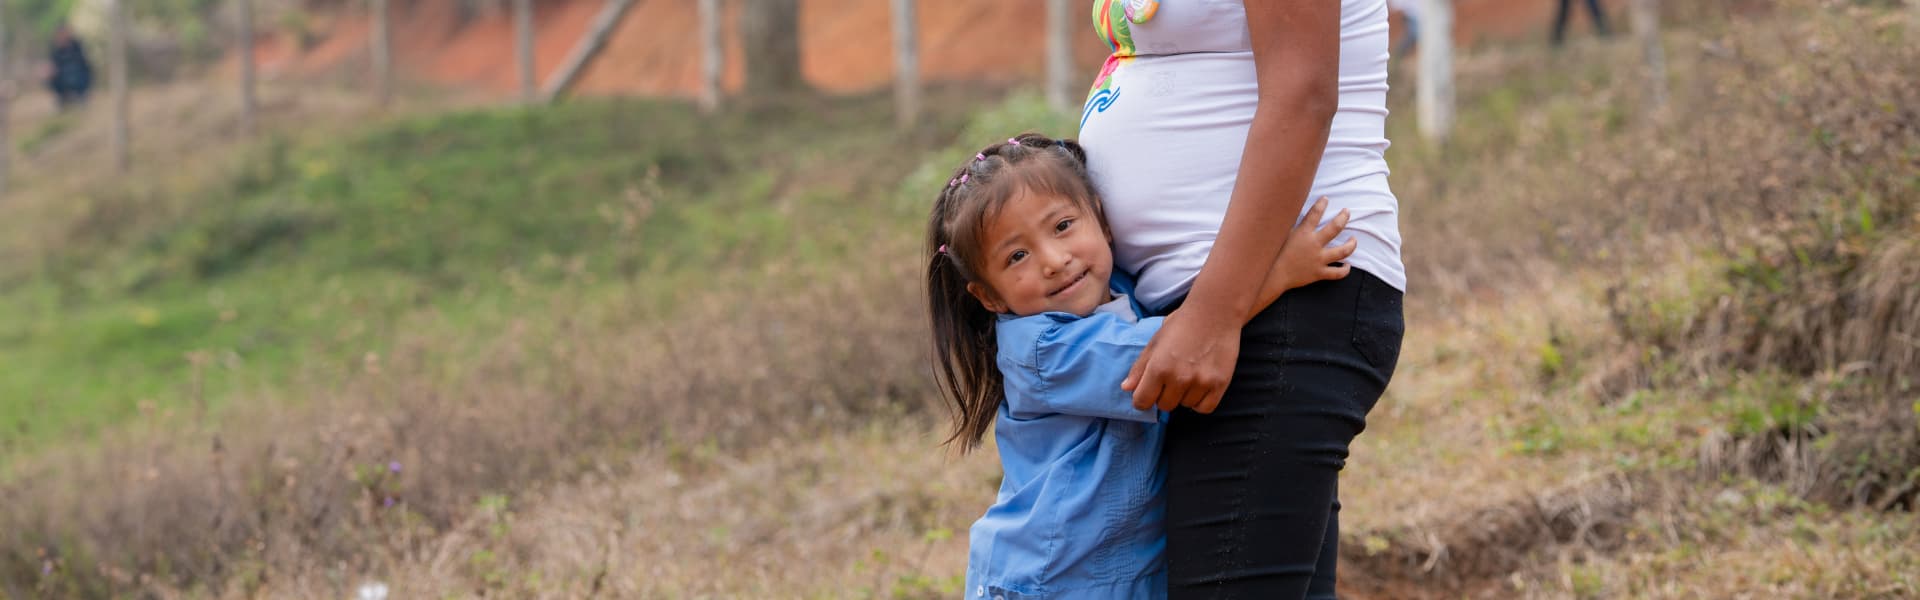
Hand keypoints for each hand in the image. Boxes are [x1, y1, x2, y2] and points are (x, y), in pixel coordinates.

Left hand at [1122, 305, 1240, 413]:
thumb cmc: (1182, 324)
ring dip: (1184, 396)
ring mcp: (1200, 382)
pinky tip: (1199, 385)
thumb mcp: (1155, 342)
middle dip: (1164, 395)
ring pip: (1185, 406)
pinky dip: (1200, 401)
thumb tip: (1126, 388)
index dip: (1142, 399)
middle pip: (1164, 406)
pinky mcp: (1219, 384)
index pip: (1142, 401)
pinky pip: (1204, 408)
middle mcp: (1178, 378)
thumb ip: (1140, 367)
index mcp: (1158, 368)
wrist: (1215, 312)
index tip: (1148, 393)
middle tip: (1172, 377)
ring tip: (1189, 374)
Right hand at [1255, 197, 1355, 309]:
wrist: (1272, 276)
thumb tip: (1287, 212)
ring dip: (1351, 244)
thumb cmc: (1272, 254)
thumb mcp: (1279, 235)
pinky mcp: (1319, 273)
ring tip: (1353, 240)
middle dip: (1343, 217)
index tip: (1325, 199)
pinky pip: (1337, 273)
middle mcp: (1314, 244)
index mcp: (1303, 233)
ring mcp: (1318, 259)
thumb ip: (1287, 225)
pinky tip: (1347, 266)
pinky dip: (1344, 270)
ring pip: (1342, 251)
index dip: (1321, 204)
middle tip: (1346, 212)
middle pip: (1335, 228)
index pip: (1315, 213)